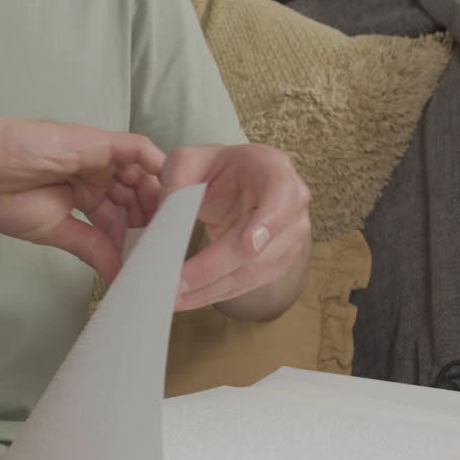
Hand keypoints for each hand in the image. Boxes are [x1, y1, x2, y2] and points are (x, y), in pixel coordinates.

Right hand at [0, 112, 164, 282]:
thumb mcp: (55, 231)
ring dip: (159, 199)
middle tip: (166, 248)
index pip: (122, 216)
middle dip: (153, 221)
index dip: (137, 237)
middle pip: (139, 196)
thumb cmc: (4, 196)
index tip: (151, 261)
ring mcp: (100, 156)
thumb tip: (116, 275)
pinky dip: (157, 167)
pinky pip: (139, 150)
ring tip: (170, 229)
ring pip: (144, 175)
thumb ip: (91, 247)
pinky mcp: (99, 142)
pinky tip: (170, 191)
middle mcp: (97, 173)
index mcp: (85, 193)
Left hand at [161, 144, 311, 313]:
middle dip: (213, 269)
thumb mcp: (190, 160)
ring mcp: (288, 240)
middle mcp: (291, 207)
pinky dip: (211, 294)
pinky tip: (184, 299)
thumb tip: (167, 218)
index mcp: (274, 170)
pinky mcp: (276, 264)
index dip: (267, 222)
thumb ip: (176, 180)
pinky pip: (244, 285)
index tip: (249, 244)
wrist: (237, 183)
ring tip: (171, 297)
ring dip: (208, 289)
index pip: (281, 196)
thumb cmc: (216, 169)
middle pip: (258, 248)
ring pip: (250, 274)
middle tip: (176, 282)